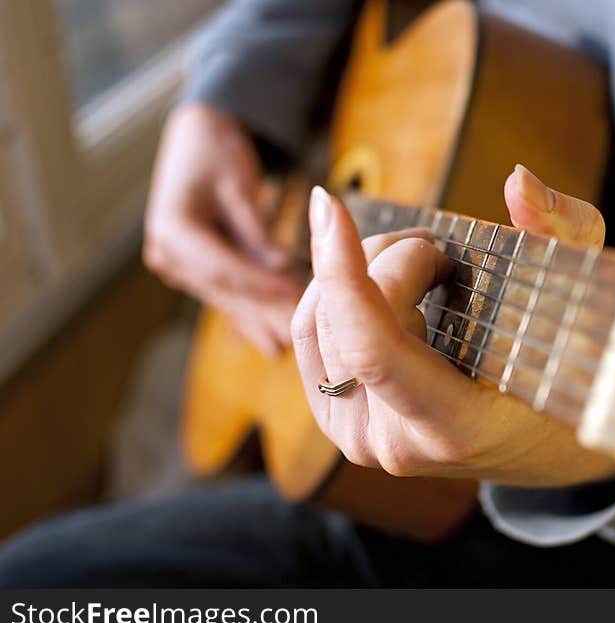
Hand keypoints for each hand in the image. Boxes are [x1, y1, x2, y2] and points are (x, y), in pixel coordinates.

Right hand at [144, 103, 301, 355]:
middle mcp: (167, 253)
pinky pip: (227, 293)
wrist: (195, 135)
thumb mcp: (239, 185)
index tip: (295, 296)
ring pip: (227, 298)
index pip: (222, 268)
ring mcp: (177, 265)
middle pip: (225, 290)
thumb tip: (279, 268)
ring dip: (260, 321)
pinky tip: (271, 342)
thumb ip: (256, 231)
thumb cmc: (216, 148)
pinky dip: (251, 312)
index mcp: (172, 229)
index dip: (261, 284)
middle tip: (300, 336)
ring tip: (289, 347)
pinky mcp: (193, 269)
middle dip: (264, 312)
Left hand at [290, 165, 614, 485]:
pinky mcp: (337, 418)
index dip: (344, 271)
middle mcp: (392, 444)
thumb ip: (560, 232)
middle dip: (388, 257)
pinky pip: (312, 334)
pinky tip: (396, 296)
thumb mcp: (581, 297)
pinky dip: (345, 294)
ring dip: (362, 271)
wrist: (543, 444)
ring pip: (318, 321)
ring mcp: (358, 437)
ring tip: (422, 266)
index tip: (329, 204)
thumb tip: (517, 181)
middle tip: (442, 251)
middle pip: (346, 319)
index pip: (372, 348)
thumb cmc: (567, 372)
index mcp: (453, 426)